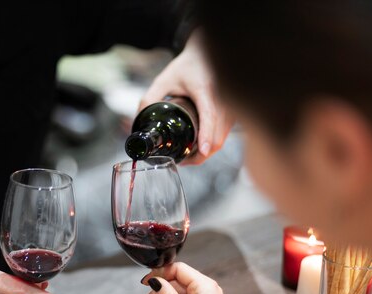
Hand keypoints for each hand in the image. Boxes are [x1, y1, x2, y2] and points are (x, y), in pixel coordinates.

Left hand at [139, 30, 233, 164]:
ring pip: (222, 139)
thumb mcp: (164, 79)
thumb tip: (138, 122)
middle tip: (180, 160)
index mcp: (206, 90)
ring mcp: (231, 108)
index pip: (210, 115)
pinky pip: (225, 135)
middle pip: (217, 136)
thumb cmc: (187, 66)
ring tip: (187, 156)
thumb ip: (149, 99)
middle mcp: (223, 100)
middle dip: (200, 154)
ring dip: (207, 152)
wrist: (208, 55)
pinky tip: (200, 147)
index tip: (202, 151)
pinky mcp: (233, 114)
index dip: (206, 135)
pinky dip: (213, 144)